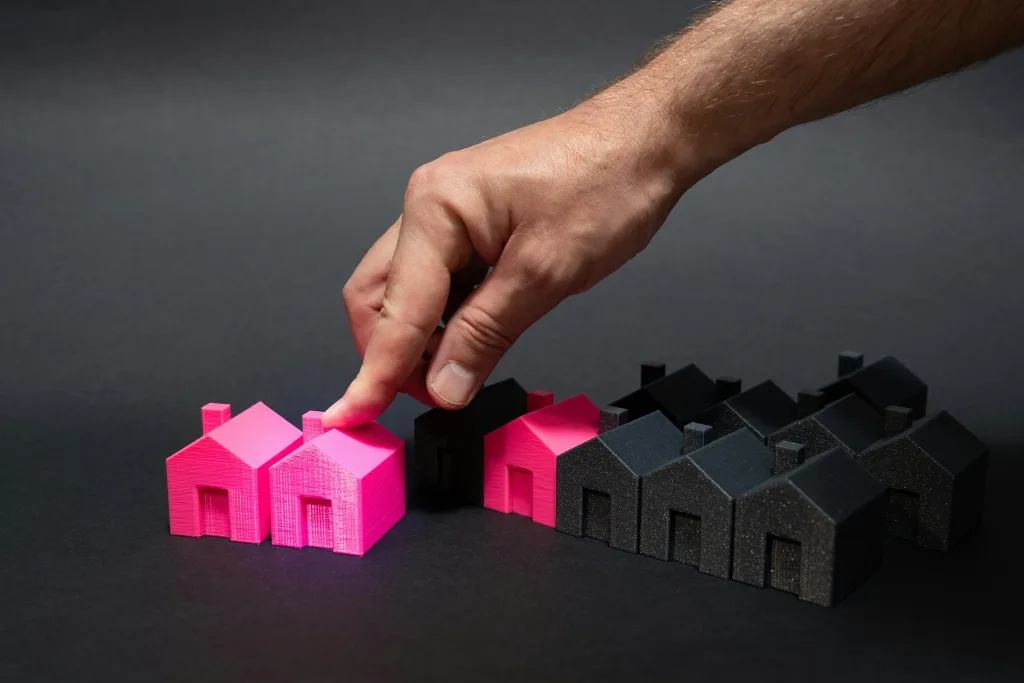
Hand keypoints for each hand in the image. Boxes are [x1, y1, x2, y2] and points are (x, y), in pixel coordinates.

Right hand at [322, 79, 706, 427]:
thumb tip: (444, 385)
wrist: (644, 142)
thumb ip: (486, 334)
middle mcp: (430, 205)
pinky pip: (439, 282)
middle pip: (379, 298)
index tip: (354, 415)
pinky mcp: (472, 225)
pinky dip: (448, 319)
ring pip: (408, 293)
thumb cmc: (605, 182)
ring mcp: (449, 214)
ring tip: (463, 370)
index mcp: (436, 207)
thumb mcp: (544, 273)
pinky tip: (474, 339)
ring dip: (422, 339)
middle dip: (393, 354)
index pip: (394, 309)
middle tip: (434, 395)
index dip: (376, 371)